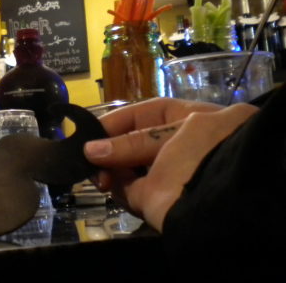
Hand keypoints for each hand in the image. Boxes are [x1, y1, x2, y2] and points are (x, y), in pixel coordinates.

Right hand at [83, 97, 256, 230]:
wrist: (229, 203)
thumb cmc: (204, 152)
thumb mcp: (168, 134)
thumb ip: (130, 141)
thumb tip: (91, 149)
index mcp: (191, 120)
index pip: (148, 114)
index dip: (120, 120)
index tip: (92, 129)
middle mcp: (180, 146)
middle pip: (135, 141)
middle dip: (110, 147)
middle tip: (89, 155)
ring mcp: (170, 175)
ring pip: (129, 166)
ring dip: (110, 168)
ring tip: (97, 172)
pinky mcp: (159, 202)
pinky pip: (129, 190)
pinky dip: (116, 188)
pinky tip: (106, 184)